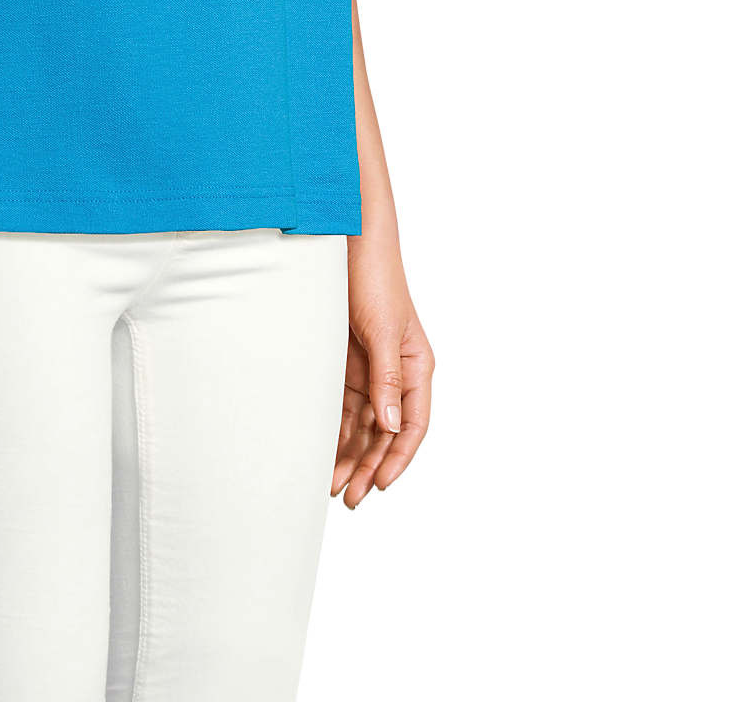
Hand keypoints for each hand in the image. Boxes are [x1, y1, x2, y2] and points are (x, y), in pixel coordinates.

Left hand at [334, 231, 433, 506]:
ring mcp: (370, 369)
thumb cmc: (374, 278)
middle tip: (347, 496)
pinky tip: (321, 450)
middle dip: (368, 465)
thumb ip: (388, 378)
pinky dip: (333, 428)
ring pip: (361, 424)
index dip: (398, 459)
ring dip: (348, 453)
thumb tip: (390, 426)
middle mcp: (395, 373)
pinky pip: (341, 405)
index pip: (412, 424)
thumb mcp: (384, 330)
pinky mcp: (345, 362)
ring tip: (329, 483)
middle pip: (384, 432)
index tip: (378, 485)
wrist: (345, 241)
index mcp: (416, 366)